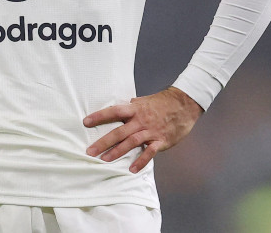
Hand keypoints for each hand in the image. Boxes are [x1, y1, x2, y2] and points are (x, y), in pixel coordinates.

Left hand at [83, 86, 203, 173]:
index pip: (114, 111)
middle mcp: (141, 120)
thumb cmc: (162, 102)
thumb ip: (131, 107)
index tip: (86, 122)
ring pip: (131, 142)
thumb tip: (119, 108)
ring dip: (117, 152)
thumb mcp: (143, 101)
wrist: (184, 105)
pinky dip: (141, 161)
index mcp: (135, 109)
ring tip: (104, 160)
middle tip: (90, 151)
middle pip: (119, 131)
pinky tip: (131, 169)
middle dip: (104, 142)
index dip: (100, 116)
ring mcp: (151, 131)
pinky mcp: (161, 141)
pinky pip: (150, 152)